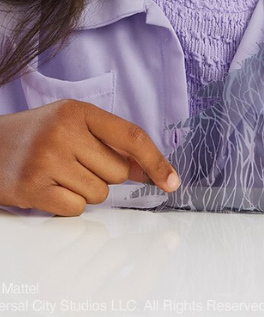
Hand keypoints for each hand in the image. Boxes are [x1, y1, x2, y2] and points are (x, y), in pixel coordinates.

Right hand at [0, 100, 180, 216]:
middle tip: (77, 164)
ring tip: (61, 174)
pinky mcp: (32, 188)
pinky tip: (50, 189)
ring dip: (85, 190)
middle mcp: (63, 131)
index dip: (156, 160)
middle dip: (105, 174)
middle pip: (117, 172)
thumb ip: (113, 143)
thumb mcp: (75, 126)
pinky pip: (76, 209)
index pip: (130, 136)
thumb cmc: (41, 135)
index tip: (173, 181)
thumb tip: (153, 170)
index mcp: (79, 111)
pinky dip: (68, 205)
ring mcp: (46, 159)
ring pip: (98, 193)